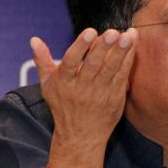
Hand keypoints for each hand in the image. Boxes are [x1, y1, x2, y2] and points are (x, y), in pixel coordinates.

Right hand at [30, 27, 137, 167]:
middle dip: (103, 48)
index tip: (90, 32)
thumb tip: (34, 39)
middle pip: (93, 65)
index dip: (80, 46)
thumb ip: (42, 61)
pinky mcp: (115, 97)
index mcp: (65, 82)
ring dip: (121, 52)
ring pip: (111, 69)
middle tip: (113, 32)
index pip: (71, 62)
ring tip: (129, 36)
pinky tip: (133, 43)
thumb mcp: (48, 85)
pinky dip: (128, 60)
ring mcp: (101, 93)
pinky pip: (123, 75)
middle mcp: (82, 87)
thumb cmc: (63, 106)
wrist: (81, 136)